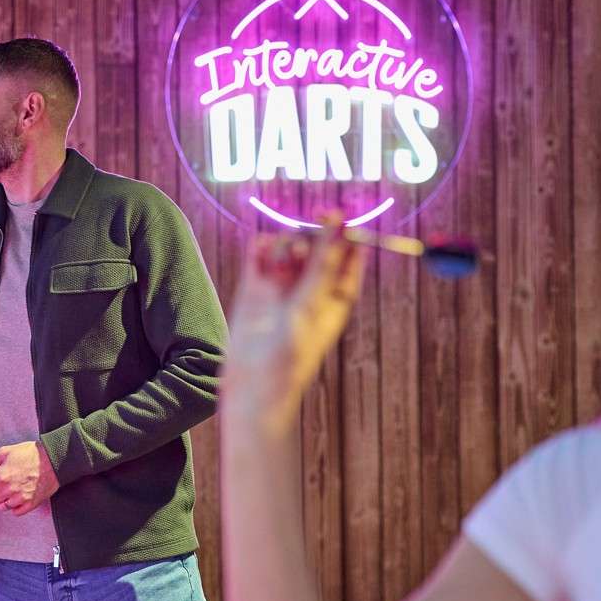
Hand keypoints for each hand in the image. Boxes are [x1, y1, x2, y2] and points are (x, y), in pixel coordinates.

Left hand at [0, 441, 59, 514]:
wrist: (54, 459)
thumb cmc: (30, 454)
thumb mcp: (4, 453)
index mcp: (0, 477)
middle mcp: (9, 490)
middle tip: (5, 480)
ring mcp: (21, 499)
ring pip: (3, 506)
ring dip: (6, 499)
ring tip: (15, 486)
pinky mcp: (31, 504)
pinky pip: (16, 512)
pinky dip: (16, 505)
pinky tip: (21, 493)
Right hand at [222, 213, 366, 420]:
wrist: (252, 385)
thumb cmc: (291, 353)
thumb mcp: (312, 306)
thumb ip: (324, 264)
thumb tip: (341, 227)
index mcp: (336, 297)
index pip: (348, 256)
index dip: (345, 234)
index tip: (339, 215)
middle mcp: (310, 290)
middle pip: (316, 246)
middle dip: (313, 234)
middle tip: (310, 226)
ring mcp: (281, 288)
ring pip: (287, 247)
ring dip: (286, 242)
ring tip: (283, 256)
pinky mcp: (254, 289)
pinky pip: (260, 255)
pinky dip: (261, 247)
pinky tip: (260, 250)